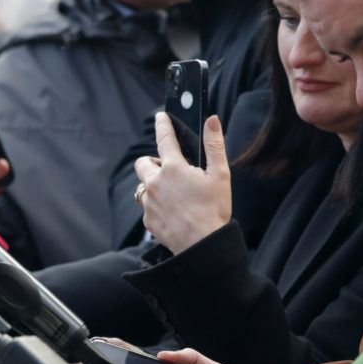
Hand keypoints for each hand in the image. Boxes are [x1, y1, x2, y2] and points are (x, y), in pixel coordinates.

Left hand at [134, 113, 231, 252]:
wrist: (203, 246)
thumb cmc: (214, 210)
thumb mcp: (220, 175)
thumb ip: (214, 145)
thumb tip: (211, 121)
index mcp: (173, 168)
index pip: (164, 138)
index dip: (163, 124)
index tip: (160, 117)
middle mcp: (155, 183)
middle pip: (142, 163)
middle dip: (153, 162)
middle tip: (171, 169)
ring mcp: (149, 202)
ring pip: (143, 186)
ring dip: (154, 185)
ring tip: (174, 193)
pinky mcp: (148, 220)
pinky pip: (147, 207)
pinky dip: (157, 205)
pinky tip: (174, 212)